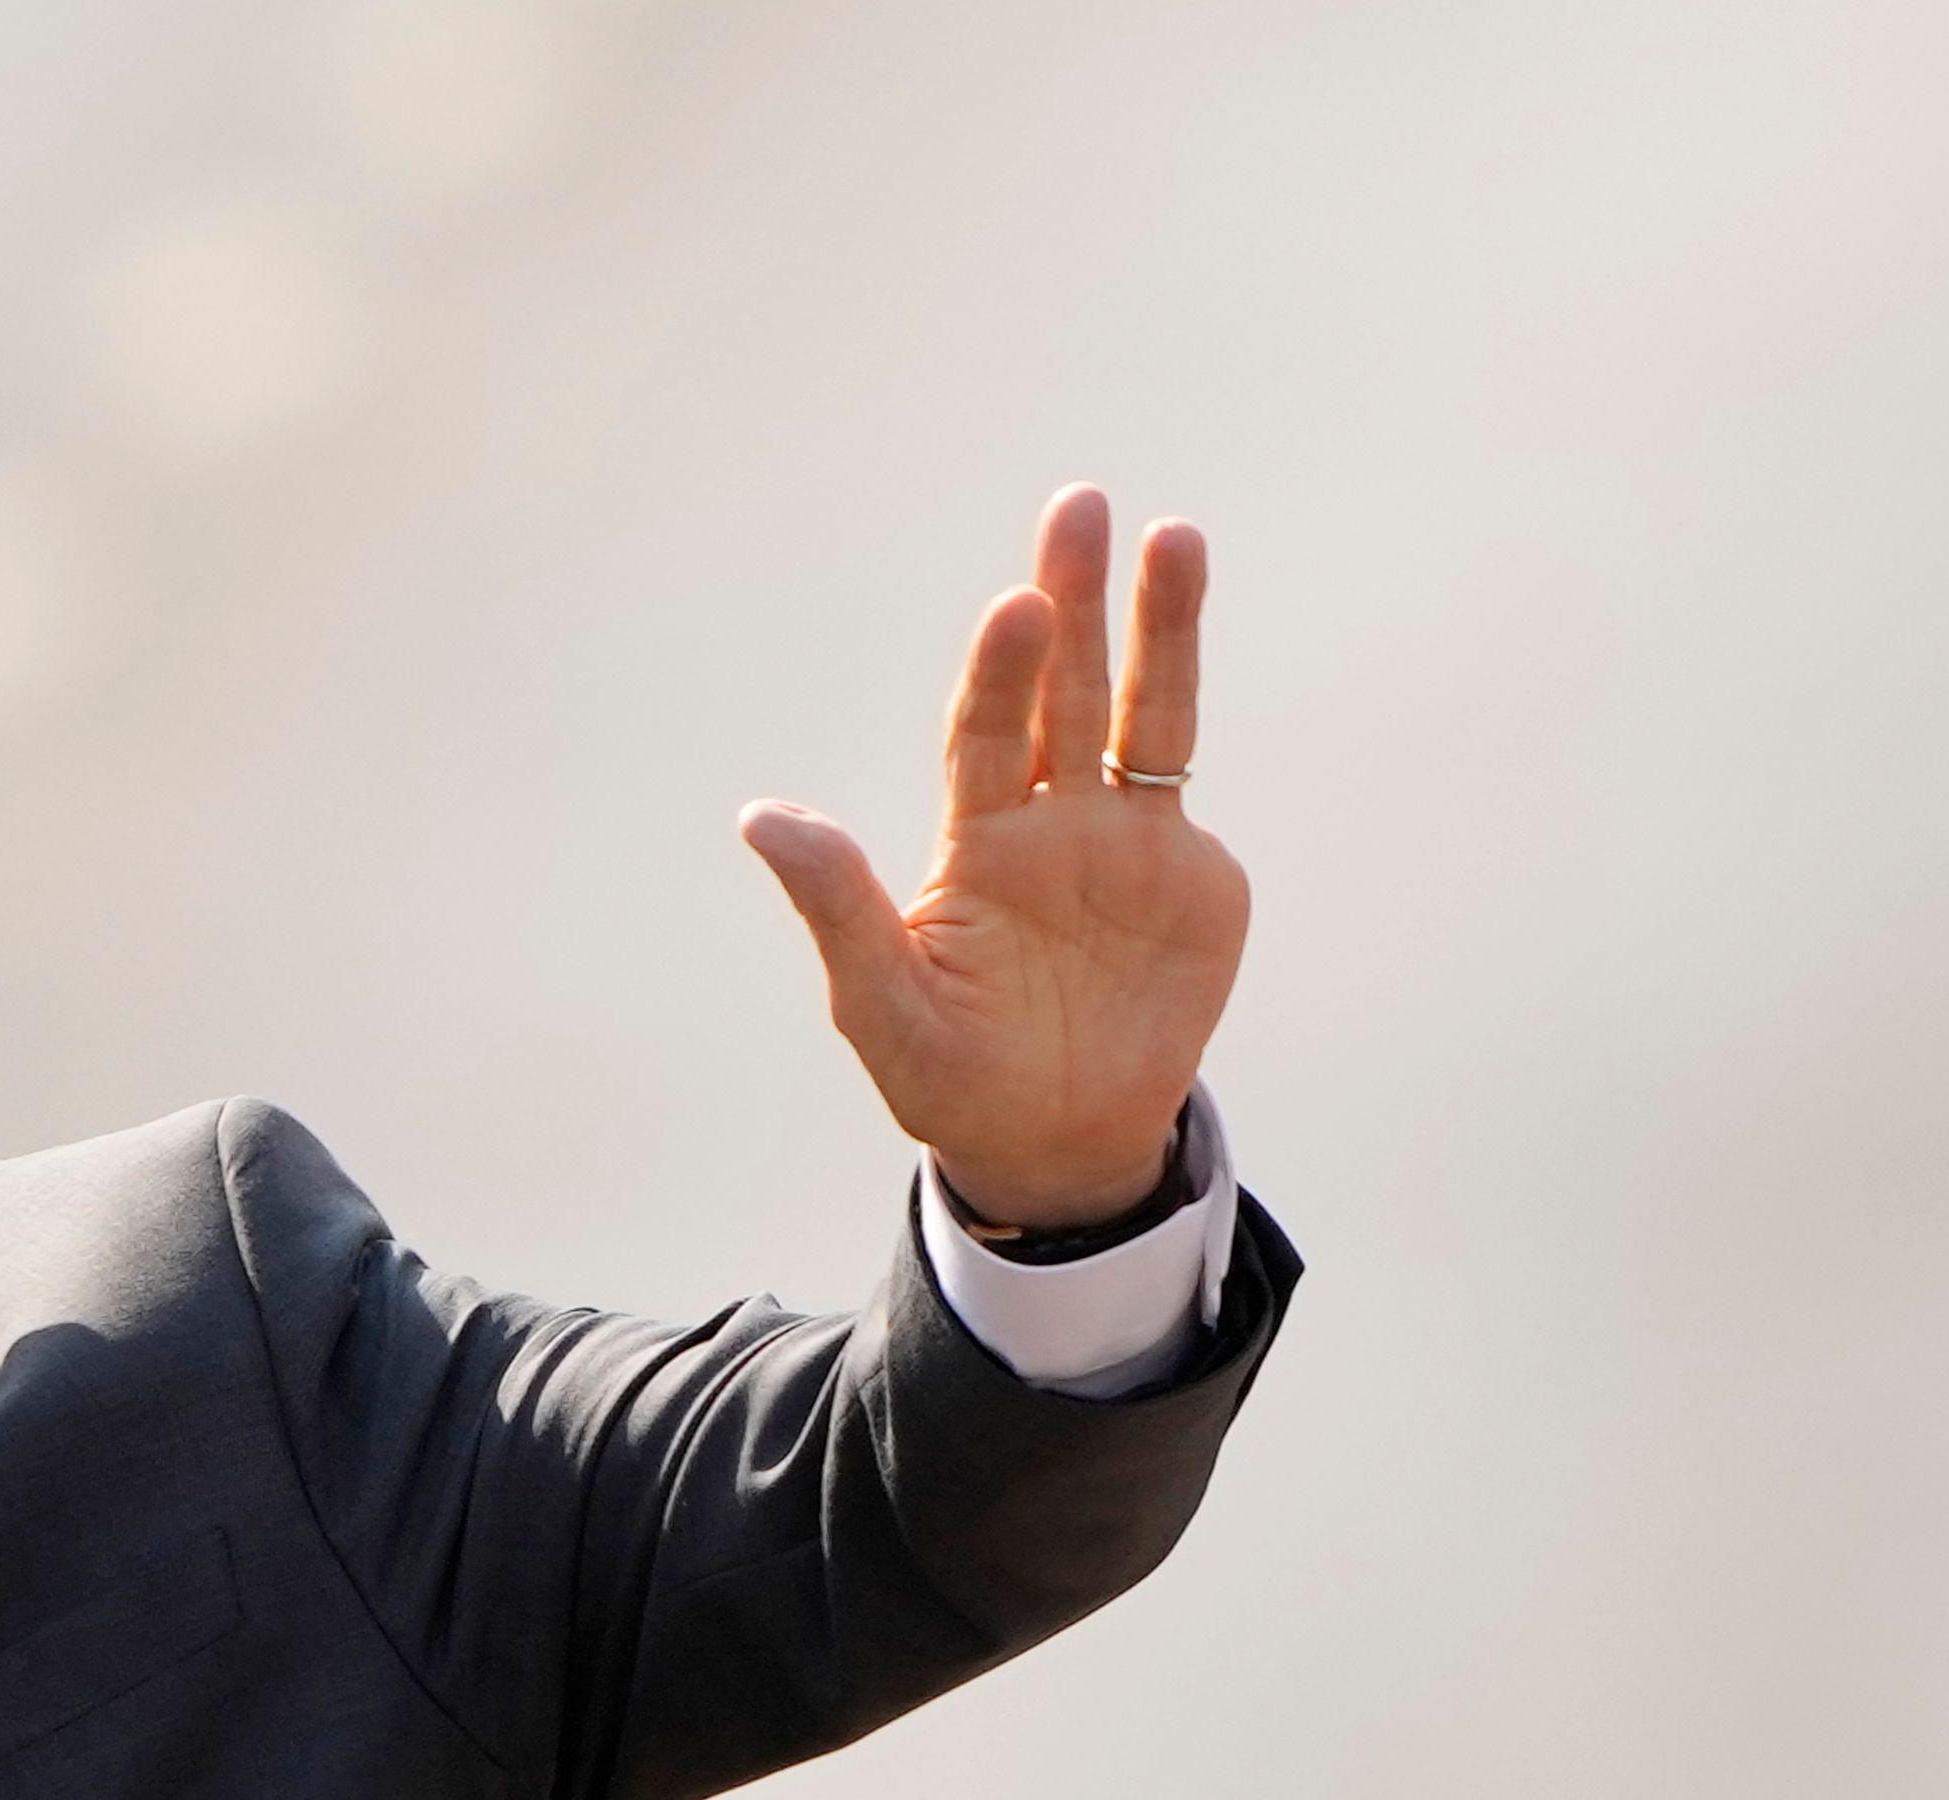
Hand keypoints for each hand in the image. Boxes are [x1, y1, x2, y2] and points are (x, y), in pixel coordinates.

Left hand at [739, 486, 1247, 1230]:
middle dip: (1075, 602)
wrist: (1053, 1141)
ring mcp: (1123, 843)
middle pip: (1063, 692)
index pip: (985, 734)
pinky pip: (1186, 792)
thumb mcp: (880, 1004)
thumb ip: (836, 906)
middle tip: (1081, 508)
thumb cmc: (949, 1075)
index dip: (1001, 672)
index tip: (1018, 605)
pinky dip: (1186, 717)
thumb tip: (758, 816)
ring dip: (1157, 630)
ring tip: (1174, 538)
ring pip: (1140, 715)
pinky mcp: (1190, 878)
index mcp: (973, 842)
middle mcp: (1047, 821)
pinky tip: (1186, 635)